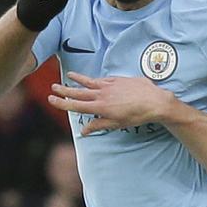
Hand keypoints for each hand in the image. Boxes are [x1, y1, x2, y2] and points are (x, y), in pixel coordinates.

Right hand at [48, 71, 173, 134]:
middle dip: (65, 90)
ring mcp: (110, 85)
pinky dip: (95, 78)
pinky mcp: (118, 79)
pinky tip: (91, 78)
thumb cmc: (137, 116)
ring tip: (68, 75)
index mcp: (100, 107)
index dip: (62, 102)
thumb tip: (84, 131)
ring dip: (78, 79)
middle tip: (53, 87)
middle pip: (79, 92)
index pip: (76, 105)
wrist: (155, 102)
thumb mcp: (117, 124)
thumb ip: (99, 125)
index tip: (51, 99)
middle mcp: (102, 94)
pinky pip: (102, 78)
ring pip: (90, 82)